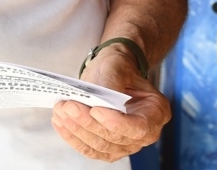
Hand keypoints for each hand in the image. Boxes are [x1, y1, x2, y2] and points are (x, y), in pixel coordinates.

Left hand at [51, 47, 169, 161]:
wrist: (113, 73)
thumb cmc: (120, 68)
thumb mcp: (117, 66)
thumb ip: (110, 84)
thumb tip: (95, 101)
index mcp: (156, 112)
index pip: (138, 127)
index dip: (116, 123)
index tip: (95, 110)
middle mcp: (145, 134)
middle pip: (114, 138)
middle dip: (88, 123)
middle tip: (68, 106)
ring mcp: (126, 144)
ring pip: (99, 146)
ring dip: (77, 130)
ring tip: (61, 111)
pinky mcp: (108, 149)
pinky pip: (89, 149)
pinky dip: (73, 137)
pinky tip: (60, 122)